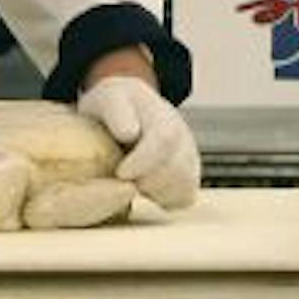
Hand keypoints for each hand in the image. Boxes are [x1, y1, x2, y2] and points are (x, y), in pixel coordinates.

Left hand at [78, 74, 199, 209]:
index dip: (142, 162)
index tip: (121, 173)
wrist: (129, 105)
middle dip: (147, 182)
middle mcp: (183, 135)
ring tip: (135, 182)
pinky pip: (185, 196)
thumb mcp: (108, 99)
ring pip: (185, 187)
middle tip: (124, 179)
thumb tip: (130, 134)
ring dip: (156, 192)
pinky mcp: (190, 174)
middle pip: (177, 170)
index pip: (164, 140)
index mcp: (162, 115)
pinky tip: (147, 190)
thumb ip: (117, 112)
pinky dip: (166, 200)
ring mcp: (190, 155)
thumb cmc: (114, 105)